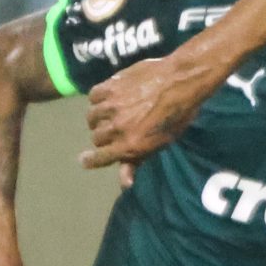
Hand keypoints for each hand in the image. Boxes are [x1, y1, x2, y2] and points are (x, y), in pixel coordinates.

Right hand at [83, 47, 214, 166]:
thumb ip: (137, 161)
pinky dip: (98, 99)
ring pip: (91, 117)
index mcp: (130, 145)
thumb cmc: (176, 115)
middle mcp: (117, 128)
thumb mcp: (161, 143)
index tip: (84, 160)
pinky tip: (107, 98)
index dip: (90, 161)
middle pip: (97, 138)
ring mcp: (111, 106)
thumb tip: (124, 184)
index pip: (99, 158)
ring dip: (98, 118)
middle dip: (104, 137)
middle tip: (115, 131)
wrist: (180, 81)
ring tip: (109, 114)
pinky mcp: (109, 86)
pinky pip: (93, 96)